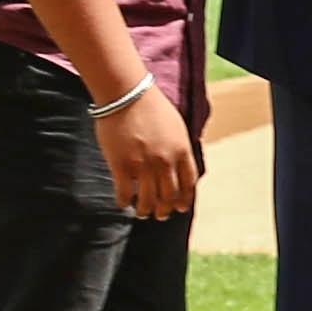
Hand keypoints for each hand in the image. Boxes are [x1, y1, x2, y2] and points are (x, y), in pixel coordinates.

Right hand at [95, 86, 198, 222]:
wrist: (127, 95)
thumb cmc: (151, 107)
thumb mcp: (176, 126)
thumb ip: (179, 147)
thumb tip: (181, 163)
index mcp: (182, 151)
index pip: (189, 183)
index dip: (185, 199)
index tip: (180, 208)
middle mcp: (166, 162)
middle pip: (169, 196)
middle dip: (165, 209)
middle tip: (160, 215)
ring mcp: (144, 165)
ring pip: (148, 200)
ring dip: (145, 210)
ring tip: (142, 213)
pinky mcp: (122, 166)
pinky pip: (125, 193)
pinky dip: (124, 202)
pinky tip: (123, 203)